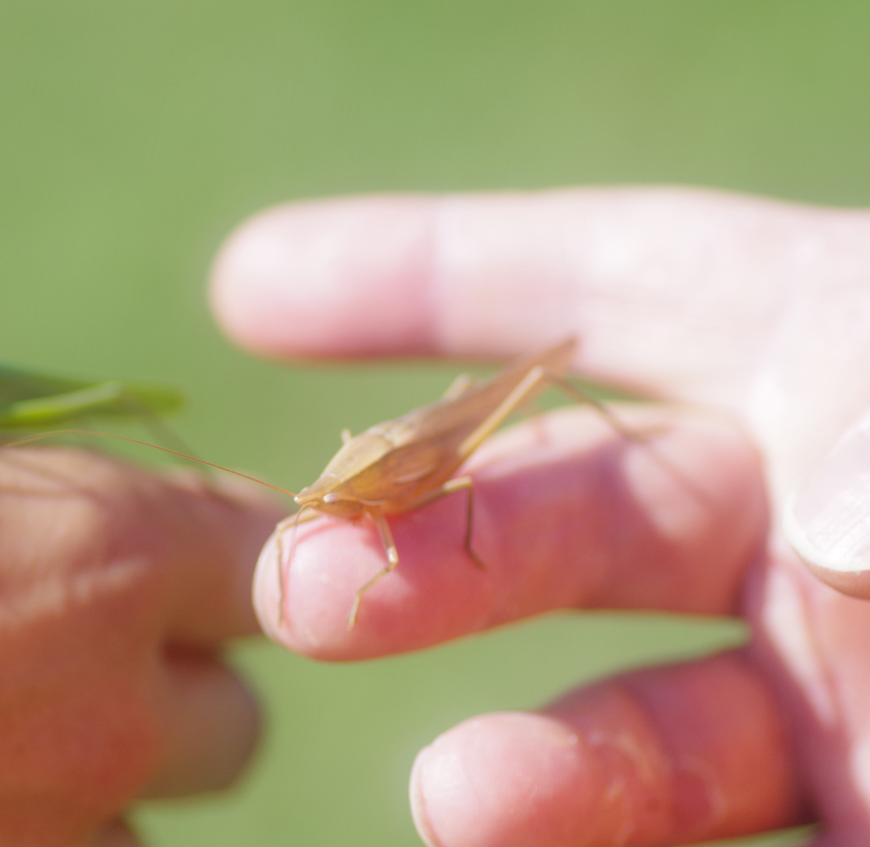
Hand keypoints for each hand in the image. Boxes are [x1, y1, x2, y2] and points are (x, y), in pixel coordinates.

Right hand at [0, 383, 278, 845]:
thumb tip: (38, 458)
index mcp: (109, 550)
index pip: (275, 551)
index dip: (243, 549)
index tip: (198, 553)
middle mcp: (113, 702)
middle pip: (239, 711)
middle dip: (181, 677)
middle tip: (87, 651)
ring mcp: (57, 826)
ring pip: (158, 811)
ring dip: (106, 771)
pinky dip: (40, 837)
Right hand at [211, 187, 869, 846]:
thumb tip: (828, 522)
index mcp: (847, 359)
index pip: (612, 284)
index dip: (428, 273)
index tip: (254, 287)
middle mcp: (821, 525)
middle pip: (578, 515)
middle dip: (427, 539)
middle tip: (302, 588)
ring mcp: (837, 691)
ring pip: (634, 720)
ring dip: (526, 762)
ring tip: (453, 801)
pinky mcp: (854, 823)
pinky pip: (684, 838)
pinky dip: (584, 844)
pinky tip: (503, 837)